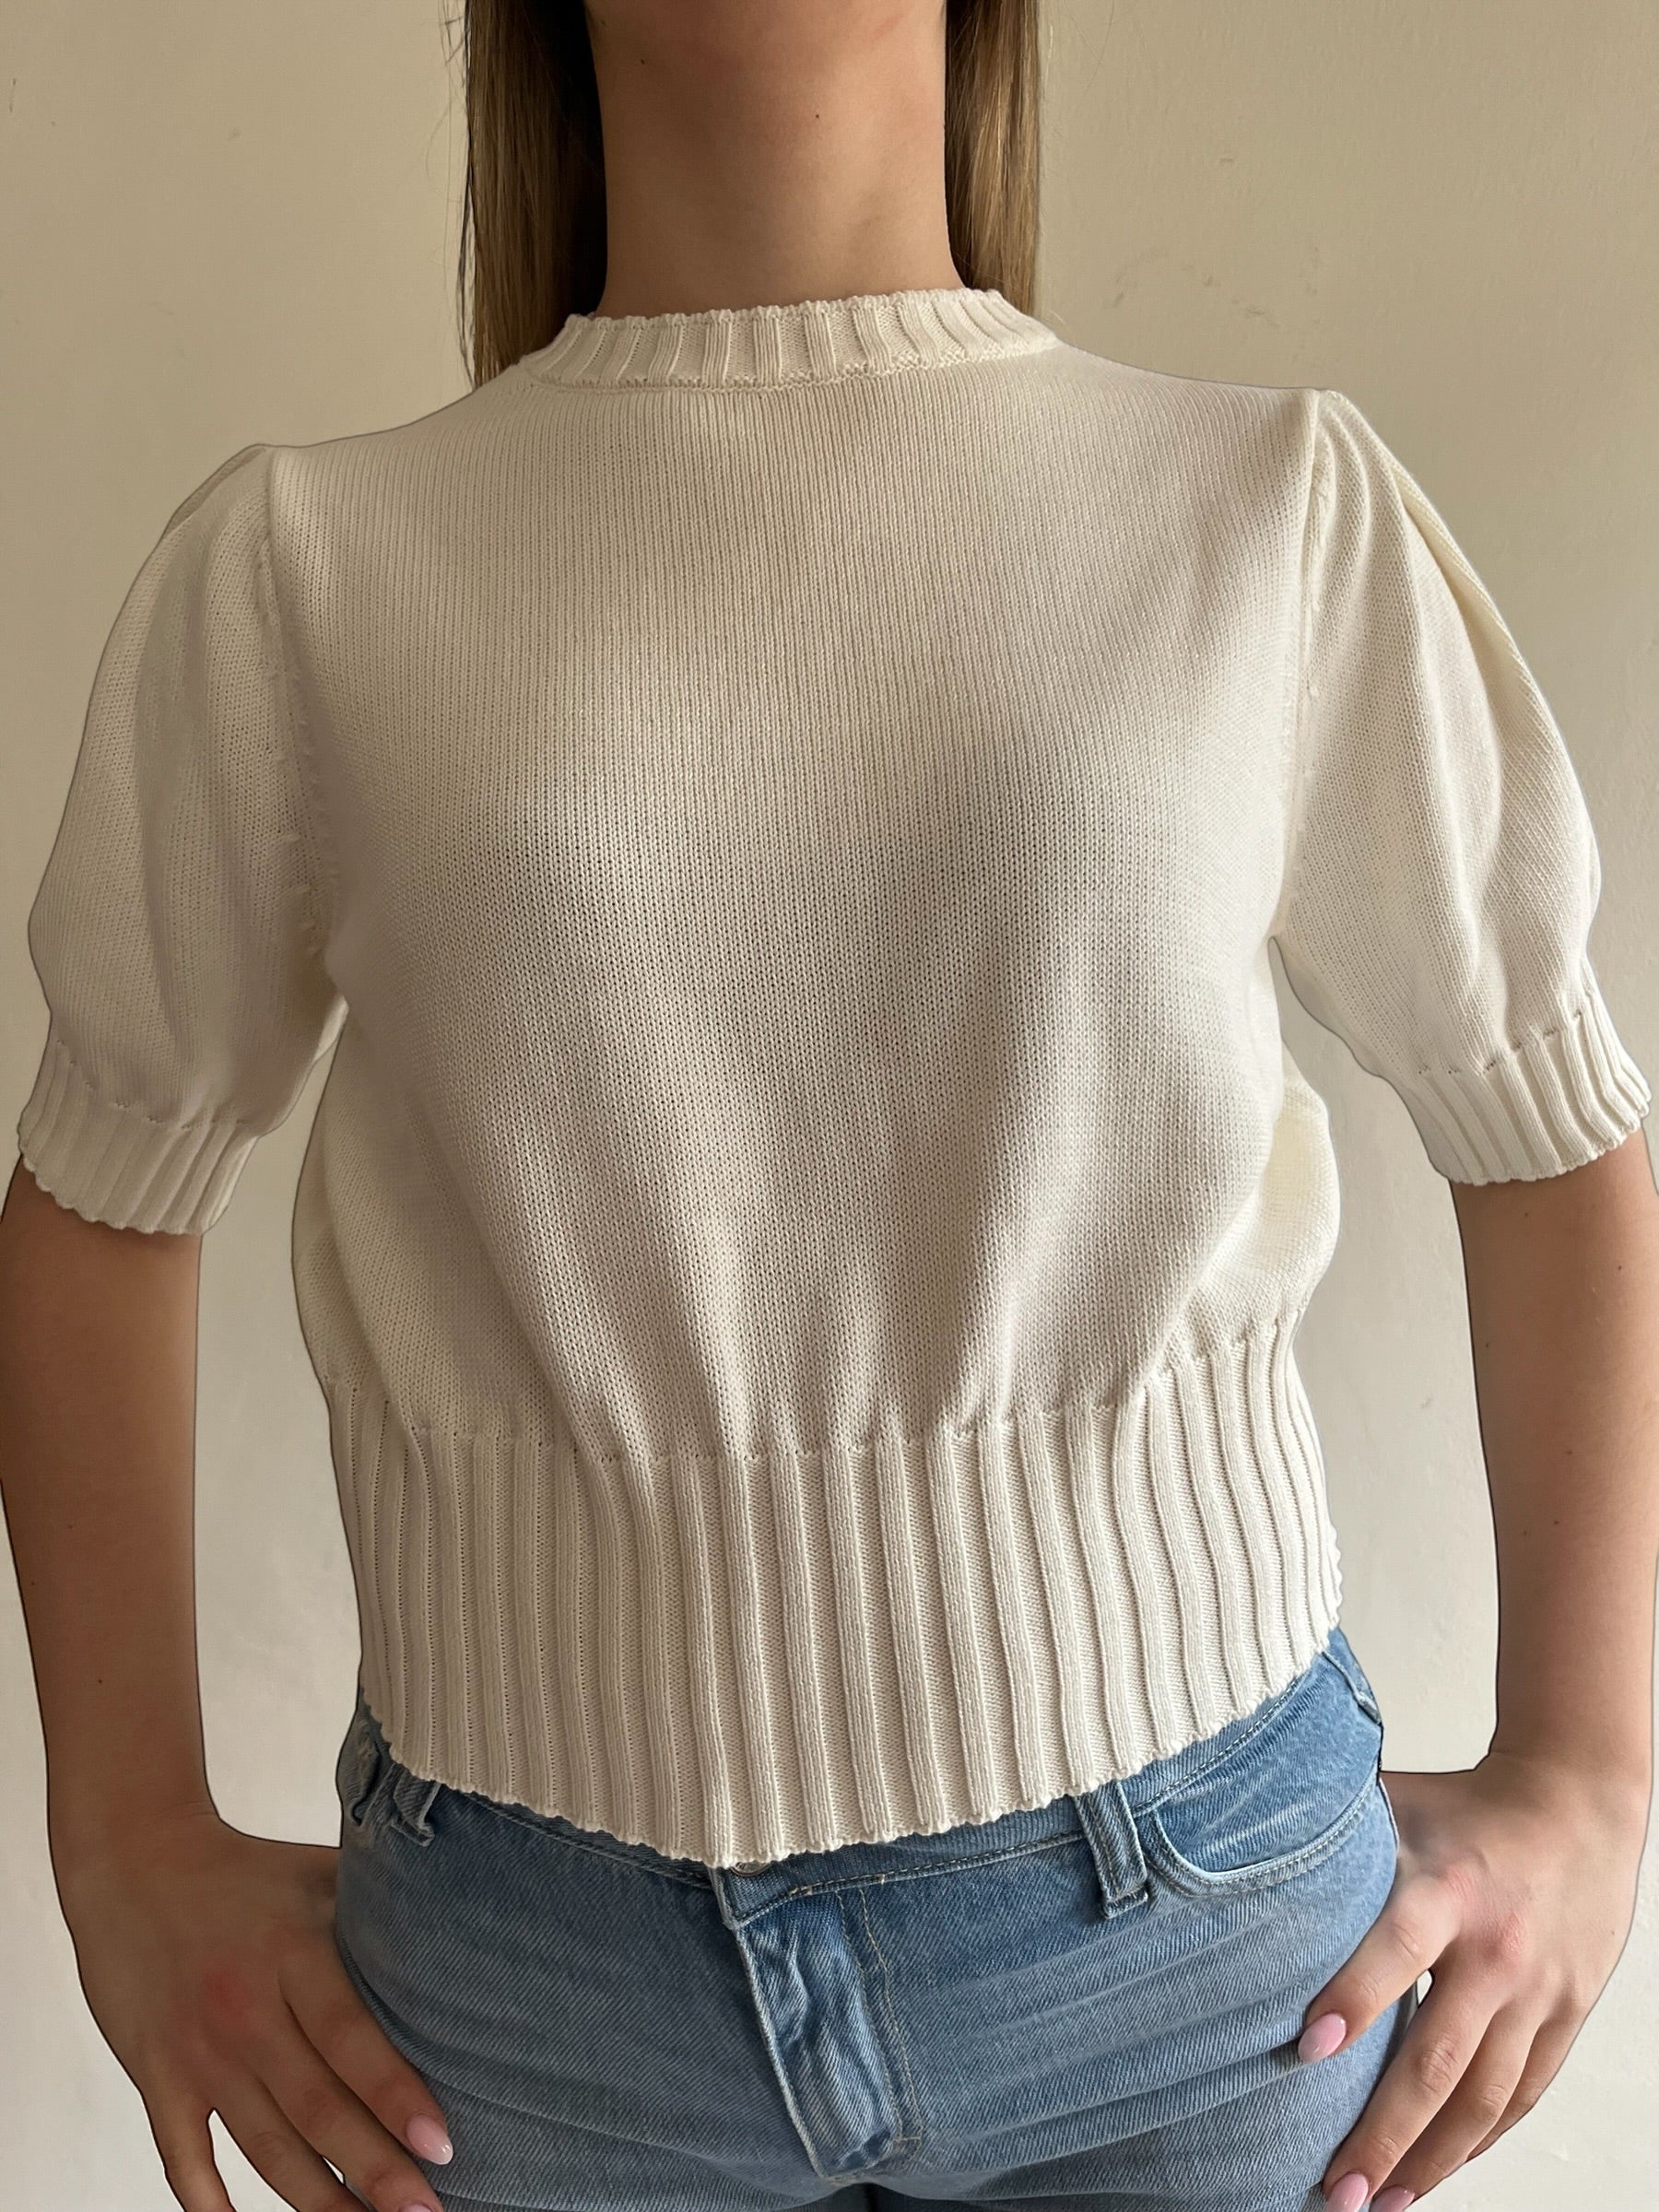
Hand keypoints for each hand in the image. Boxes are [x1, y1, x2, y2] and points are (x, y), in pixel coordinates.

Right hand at [52, 1806, 454, 2211]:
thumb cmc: (244, 1870)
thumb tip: (467, 1921)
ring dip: (315, 2199)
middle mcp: (244, 2008)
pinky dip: (209, 2203)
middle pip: (314, 2104)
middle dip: (372, 2168)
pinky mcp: (155, 2075)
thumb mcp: (317, 1873)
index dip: (395, 2093)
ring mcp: (197, 2050)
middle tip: (425, 2211)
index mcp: (291, 1953)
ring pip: (262, 2144)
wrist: (133, 1861)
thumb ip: (380, 1905)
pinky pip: (182, 2155)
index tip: (442, 2143)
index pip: (349, 2035)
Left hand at [1296, 1752, 1649, 2208]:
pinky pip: (1523, 2093)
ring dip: (1431, 2158)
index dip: (1354, 1996)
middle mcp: (1495, 1947)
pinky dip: (1481, 2139)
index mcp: (1446, 1886)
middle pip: (1439, 2055)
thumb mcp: (1395, 1803)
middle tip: (1336, 2188)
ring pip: (1484, 2094)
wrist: (1574, 1804)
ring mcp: (1537, 1989)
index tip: (1304, 2049)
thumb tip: (1225, 1829)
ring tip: (1380, 2202)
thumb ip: (1330, 1833)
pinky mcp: (1566, 2014)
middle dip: (1385, 2130)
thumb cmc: (1462, 1805)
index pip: (1397, 1948)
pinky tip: (1439, 2170)